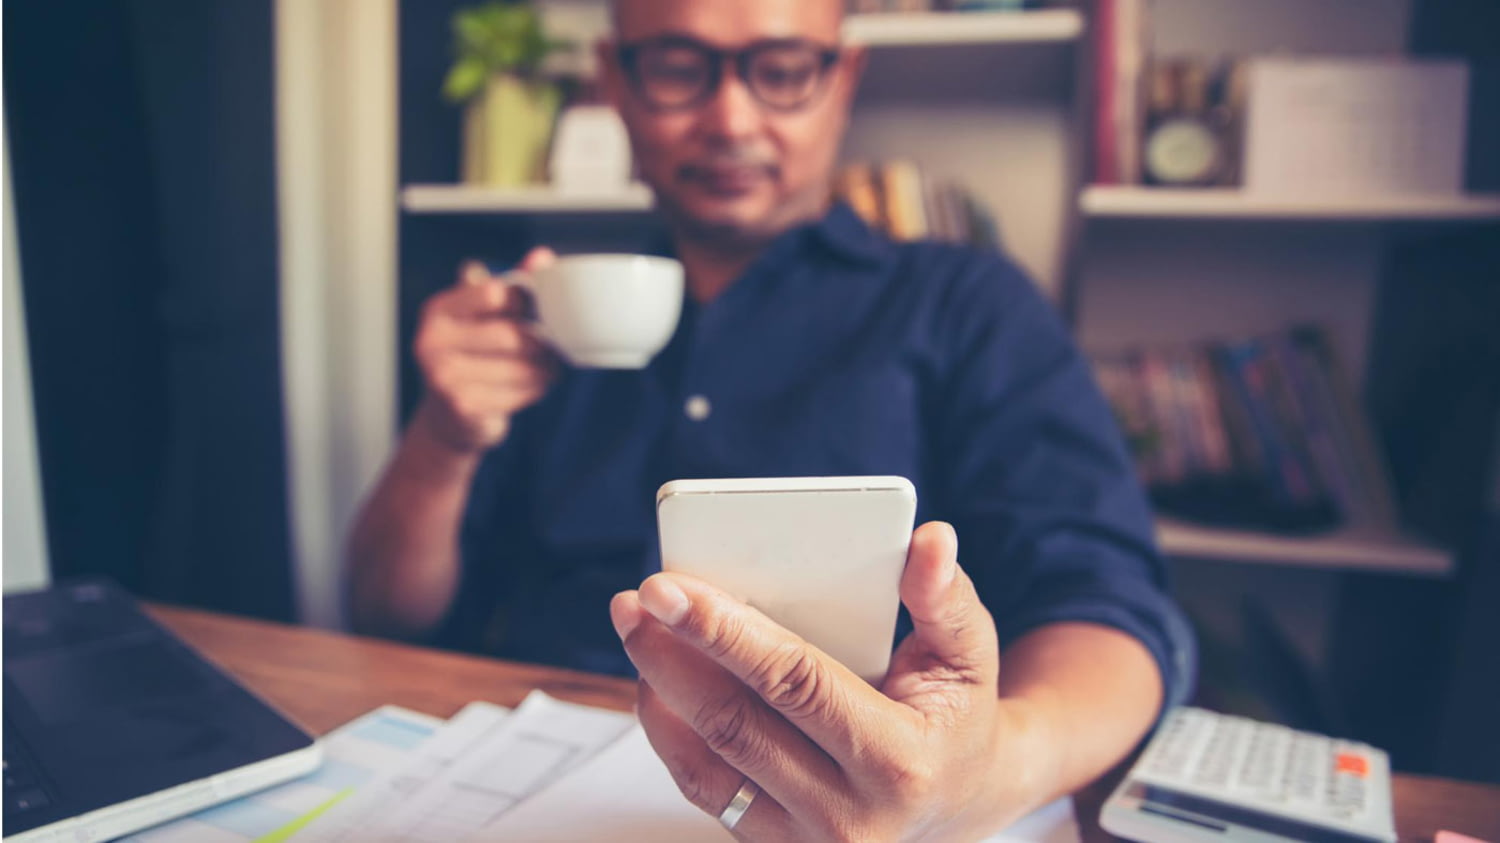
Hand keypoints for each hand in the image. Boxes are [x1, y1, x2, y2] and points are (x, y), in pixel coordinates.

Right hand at [411, 247, 559, 453]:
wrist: (450, 416)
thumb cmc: (473, 356)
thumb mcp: (483, 317)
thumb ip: (511, 284)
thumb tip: (542, 256)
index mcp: (438, 311)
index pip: (495, 293)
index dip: (524, 303)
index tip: (531, 313)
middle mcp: (432, 341)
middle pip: (512, 334)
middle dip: (540, 342)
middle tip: (550, 345)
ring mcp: (443, 376)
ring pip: (521, 366)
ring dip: (545, 368)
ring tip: (545, 366)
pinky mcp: (462, 406)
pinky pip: (519, 392)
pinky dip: (536, 389)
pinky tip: (531, 386)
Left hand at [610, 522, 1063, 841]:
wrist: (957, 802)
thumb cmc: (954, 713)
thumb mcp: (968, 655)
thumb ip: (946, 598)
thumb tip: (930, 540)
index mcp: (899, 761)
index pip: (795, 683)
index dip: (724, 633)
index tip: (668, 587)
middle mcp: (849, 817)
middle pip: (735, 726)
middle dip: (672, 656)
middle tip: (635, 600)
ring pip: (706, 765)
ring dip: (659, 692)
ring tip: (638, 630)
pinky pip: (705, 792)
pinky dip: (671, 734)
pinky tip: (657, 681)